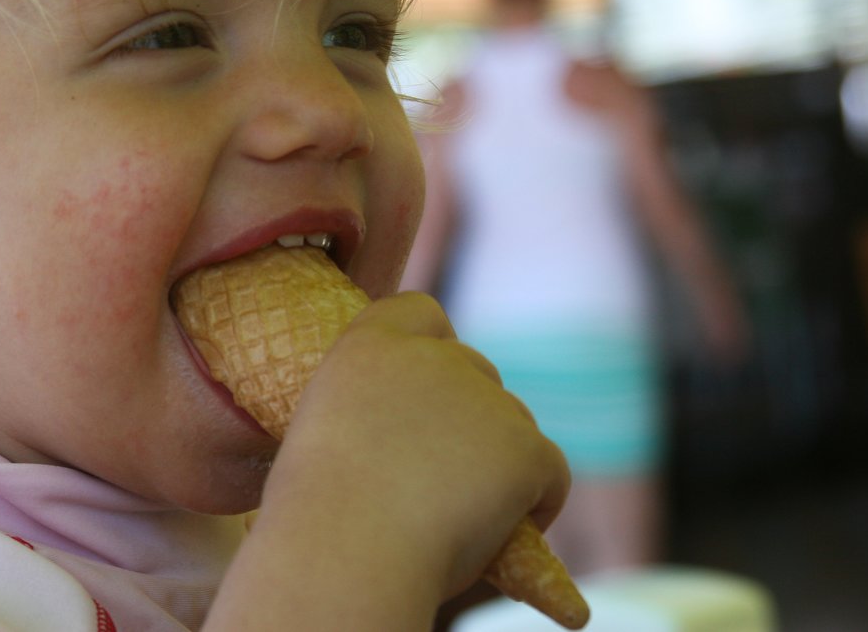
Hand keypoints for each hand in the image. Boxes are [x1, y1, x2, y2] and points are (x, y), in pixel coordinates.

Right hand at [268, 291, 569, 598]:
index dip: (431, 348)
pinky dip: (537, 505)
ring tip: (463, 519)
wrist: (347, 554)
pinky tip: (505, 540)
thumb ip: (362, 418)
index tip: (425, 396)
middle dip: (470, 418)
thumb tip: (394, 448)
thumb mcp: (318, 441)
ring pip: (514, 425)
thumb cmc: (316, 522)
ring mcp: (484, 399)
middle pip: (476, 373)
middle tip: (442, 480)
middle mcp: (432, 358)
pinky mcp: (525, 446)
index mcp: (369, 347)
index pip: (420, 313)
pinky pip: (551, 474)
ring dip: (499, 463)